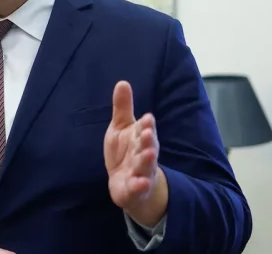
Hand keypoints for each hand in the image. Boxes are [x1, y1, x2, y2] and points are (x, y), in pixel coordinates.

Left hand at [104, 80, 167, 226]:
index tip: (147, 118)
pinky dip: (140, 185)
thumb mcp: (121, 128)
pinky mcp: (135, 188)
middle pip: (147, 146)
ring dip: (147, 160)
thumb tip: (122, 82)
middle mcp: (144, 153)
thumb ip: (122, 107)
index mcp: (141, 137)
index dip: (146, 125)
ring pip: (145, 165)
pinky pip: (138, 187)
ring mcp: (141, 172)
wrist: (128, 184)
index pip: (144, 129)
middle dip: (149, 140)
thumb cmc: (126, 151)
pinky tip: (141, 183)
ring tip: (149, 154)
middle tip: (149, 133)